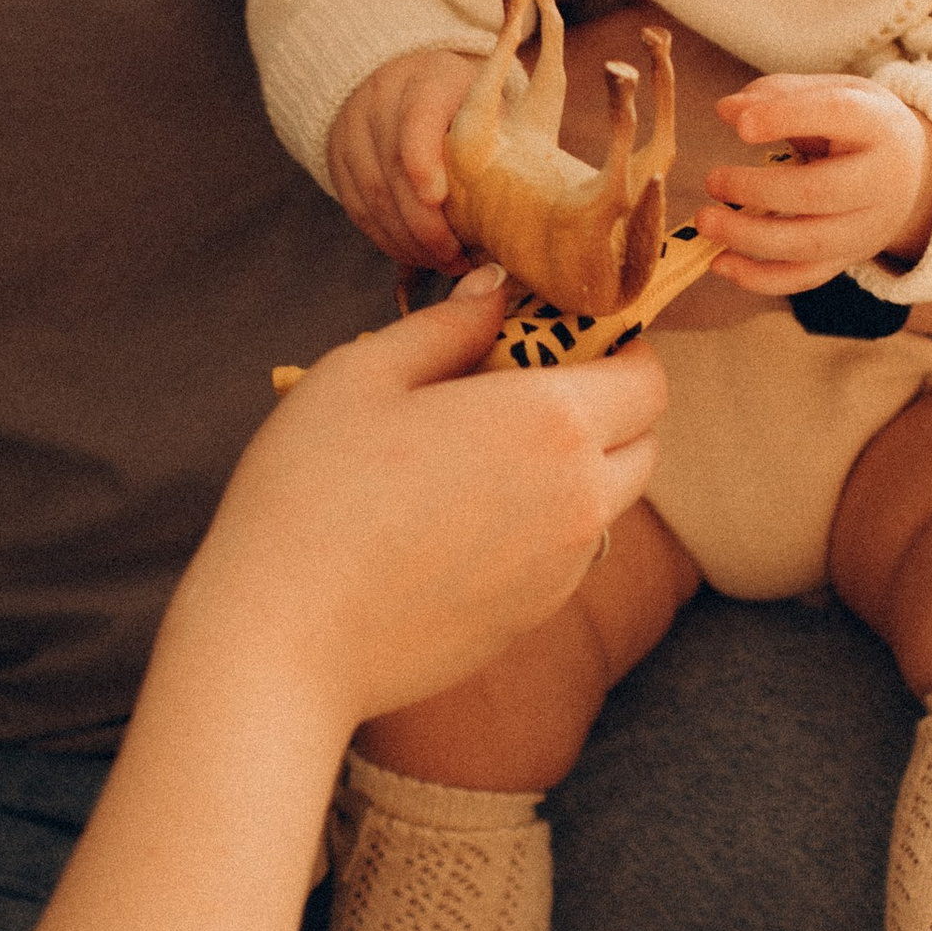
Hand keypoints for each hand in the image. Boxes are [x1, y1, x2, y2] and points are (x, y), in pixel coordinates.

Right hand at [172, 272, 667, 729]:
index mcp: (552, 424)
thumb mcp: (364, 374)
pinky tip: (455, 517)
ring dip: (573, 469)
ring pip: (605, 503)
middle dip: (607, 407)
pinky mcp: (530, 620)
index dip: (620, 349)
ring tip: (482, 452)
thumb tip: (498, 290)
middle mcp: (580, 501)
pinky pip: (562, 556)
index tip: (565, 335)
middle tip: (525, 386)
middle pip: (642, 443)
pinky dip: (538, 525)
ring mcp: (561, 571)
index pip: (647, 379)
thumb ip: (447, 324)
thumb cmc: (311, 491)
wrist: (284, 639)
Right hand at [325, 47, 483, 269]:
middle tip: (455, 256)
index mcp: (429, 80)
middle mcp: (381, 100)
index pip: (417, 118)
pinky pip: (358, 208)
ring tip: (443, 263)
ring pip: (372, 195)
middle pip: (393, 167)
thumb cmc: (463, 103)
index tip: (438, 198)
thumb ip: (503, 140)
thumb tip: (526, 199)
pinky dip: (388, 239)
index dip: (422, 160)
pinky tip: (416, 255)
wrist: (407, 80)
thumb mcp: (487, 104)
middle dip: (424, 222)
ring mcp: (353, 130)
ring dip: (408, 239)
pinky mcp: (338, 159)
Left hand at [700, 75, 931, 295]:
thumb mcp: (831, 93)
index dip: (787, 118)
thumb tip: (728, 110)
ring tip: (706, 221)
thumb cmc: (856, 126)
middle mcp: (881, 181)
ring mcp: (866, 228)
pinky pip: (804, 278)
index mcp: (878, 125)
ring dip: (749, 238)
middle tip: (713, 180)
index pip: (837, 116)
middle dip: (759, 190)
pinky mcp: (848, 259)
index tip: (741, 127)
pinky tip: (719, 263)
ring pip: (809, 244)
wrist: (910, 172)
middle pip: (820, 192)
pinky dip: (759, 278)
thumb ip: (778, 94)